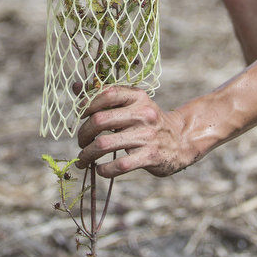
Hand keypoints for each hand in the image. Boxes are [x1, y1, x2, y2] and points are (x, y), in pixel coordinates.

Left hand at [76, 85, 198, 177]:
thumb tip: (75, 86)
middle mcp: (143, 114)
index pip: (106, 93)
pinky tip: (100, 169)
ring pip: (104, 144)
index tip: (81, 115)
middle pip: (99, 120)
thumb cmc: (148, 122)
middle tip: (81, 141)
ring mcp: (147, 136)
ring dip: (87, 154)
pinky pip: (119, 165)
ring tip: (82, 159)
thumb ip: (107, 97)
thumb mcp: (134, 104)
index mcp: (138, 97)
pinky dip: (104, 170)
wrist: (181, 141)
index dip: (87, 104)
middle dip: (83, 133)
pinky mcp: (150, 156)